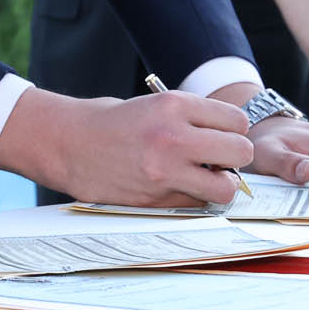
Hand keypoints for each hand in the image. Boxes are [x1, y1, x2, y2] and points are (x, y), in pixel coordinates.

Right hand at [0, 88, 254, 207]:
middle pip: (241, 151)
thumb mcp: (155, 104)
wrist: (67, 143)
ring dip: (219, 184)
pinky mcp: (154, 198)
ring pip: (225, 188)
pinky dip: (193, 199)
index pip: (237, 121)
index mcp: (174, 105)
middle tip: (218, 159)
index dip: (233, 130)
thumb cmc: (113, 122)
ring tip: (203, 178)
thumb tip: (231, 140)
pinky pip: (196, 204)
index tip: (221, 135)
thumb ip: (193, 119)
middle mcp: (173, 136)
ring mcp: (164, 171)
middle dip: (234, 157)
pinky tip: (176, 187)